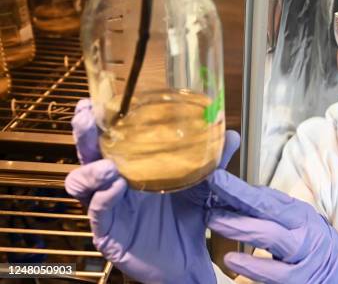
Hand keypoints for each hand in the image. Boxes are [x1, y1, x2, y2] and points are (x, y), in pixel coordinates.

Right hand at [65, 99, 238, 283]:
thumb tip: (231, 134)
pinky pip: (98, 213)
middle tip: (87, 117)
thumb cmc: (186, 221)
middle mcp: (112, 187)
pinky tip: (118, 186)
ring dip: (91, 170)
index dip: (96, 123)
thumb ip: (214, 161)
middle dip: (84, 135)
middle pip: (87, 157)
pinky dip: (105, 198)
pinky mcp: (108, 234)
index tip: (92, 102)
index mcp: (129, 170)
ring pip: (80, 185)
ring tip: (109, 165)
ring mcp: (107, 210)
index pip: (106, 142)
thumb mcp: (201, 187)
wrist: (188, 261)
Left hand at [206, 170, 337, 283]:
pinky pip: (275, 273)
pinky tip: (233, 262)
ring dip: (242, 227)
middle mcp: (301, 228)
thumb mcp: (296, 222)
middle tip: (210, 187)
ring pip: (271, 236)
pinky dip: (253, 267)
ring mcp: (302, 252)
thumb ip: (270, 210)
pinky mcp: (300, 278)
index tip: (213, 175)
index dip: (238, 186)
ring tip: (215, 220)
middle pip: (268, 208)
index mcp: (296, 212)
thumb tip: (235, 196)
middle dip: (238, 196)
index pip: (264, 195)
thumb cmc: (313, 245)